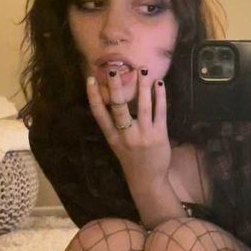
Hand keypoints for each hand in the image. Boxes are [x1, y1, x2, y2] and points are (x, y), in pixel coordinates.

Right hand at [86, 67, 171, 189]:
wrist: (148, 180)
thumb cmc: (132, 160)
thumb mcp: (118, 145)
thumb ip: (115, 126)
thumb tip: (115, 99)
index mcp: (112, 137)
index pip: (99, 114)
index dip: (94, 96)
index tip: (90, 79)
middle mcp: (126, 135)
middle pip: (119, 107)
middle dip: (116, 87)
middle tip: (114, 69)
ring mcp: (143, 135)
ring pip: (142, 106)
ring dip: (142, 86)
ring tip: (142, 70)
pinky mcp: (159, 135)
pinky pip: (160, 112)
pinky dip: (160, 96)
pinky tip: (159, 84)